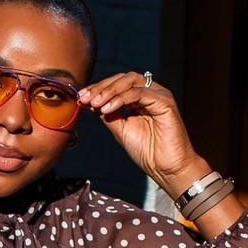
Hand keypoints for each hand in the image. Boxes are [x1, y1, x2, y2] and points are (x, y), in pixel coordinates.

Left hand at [77, 72, 208, 197]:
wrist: (166, 168)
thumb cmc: (147, 152)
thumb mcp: (120, 130)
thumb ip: (108, 114)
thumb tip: (89, 102)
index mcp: (141, 99)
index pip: (118, 84)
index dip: (98, 88)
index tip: (81, 97)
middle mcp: (151, 93)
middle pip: (124, 79)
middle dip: (102, 87)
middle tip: (85, 98)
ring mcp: (159, 96)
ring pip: (131, 81)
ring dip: (109, 91)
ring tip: (94, 103)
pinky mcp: (165, 102)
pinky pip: (139, 93)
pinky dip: (121, 99)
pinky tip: (107, 109)